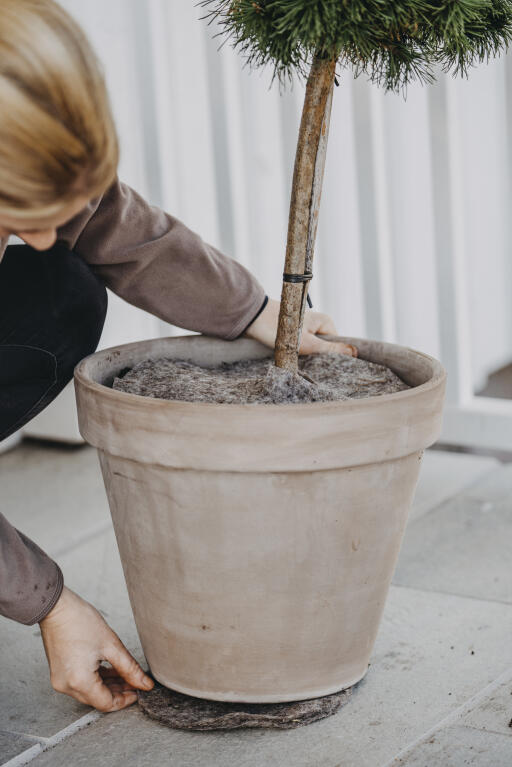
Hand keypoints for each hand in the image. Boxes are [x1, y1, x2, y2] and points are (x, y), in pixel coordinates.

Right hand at [39, 586, 153, 711]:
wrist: (56, 609)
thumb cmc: (80, 621)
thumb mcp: (111, 645)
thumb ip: (130, 668)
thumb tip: (144, 684)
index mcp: (80, 682)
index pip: (107, 703)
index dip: (125, 700)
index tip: (139, 691)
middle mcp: (67, 687)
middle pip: (98, 699)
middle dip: (118, 692)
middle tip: (135, 682)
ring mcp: (61, 681)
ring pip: (90, 692)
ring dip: (108, 686)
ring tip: (125, 675)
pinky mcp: (59, 674)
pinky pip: (81, 684)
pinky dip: (96, 680)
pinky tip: (110, 671)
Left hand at [245, 298, 357, 356]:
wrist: (254, 319)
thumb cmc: (281, 329)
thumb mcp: (309, 343)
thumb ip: (331, 349)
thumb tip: (355, 352)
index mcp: (325, 322)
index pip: (338, 344)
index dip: (334, 357)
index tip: (328, 368)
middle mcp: (318, 323)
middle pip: (326, 347)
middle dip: (319, 358)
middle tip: (310, 366)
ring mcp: (306, 328)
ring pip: (313, 348)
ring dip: (307, 356)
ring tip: (299, 361)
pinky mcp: (295, 332)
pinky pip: (303, 346)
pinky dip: (299, 353)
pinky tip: (293, 357)